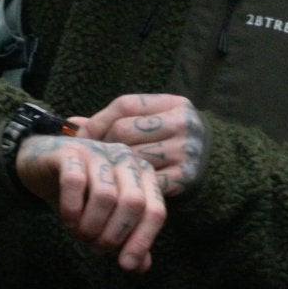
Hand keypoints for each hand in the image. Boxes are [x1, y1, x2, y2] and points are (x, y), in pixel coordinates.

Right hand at [14, 133, 165, 273]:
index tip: (125, 265)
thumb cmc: (80, 195)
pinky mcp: (70, 152)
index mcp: (142, 175)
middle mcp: (125, 160)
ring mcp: (98, 153)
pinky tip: (67, 220)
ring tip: (80, 234)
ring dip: (91, 225)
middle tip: (96, 246)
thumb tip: (140, 266)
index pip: (155, 210)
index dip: (142, 241)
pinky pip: (75, 182)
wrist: (41, 165)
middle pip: (134, 202)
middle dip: (114, 235)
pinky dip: (71, 209)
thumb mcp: (105, 220)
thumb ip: (125, 240)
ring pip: (105, 195)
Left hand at [67, 94, 208, 199]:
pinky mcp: (183, 178)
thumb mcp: (155, 119)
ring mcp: (184, 151)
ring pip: (131, 157)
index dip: (98, 121)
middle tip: (94, 157)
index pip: (124, 105)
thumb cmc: (173, 138)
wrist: (217, 163)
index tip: (83, 137)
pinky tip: (122, 185)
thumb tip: (71, 122)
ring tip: (106, 170)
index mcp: (175, 103)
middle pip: (124, 131)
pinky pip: (144, 180)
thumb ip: (117, 119)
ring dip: (115, 166)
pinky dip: (130, 183)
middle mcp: (182, 124)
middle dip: (104, 145)